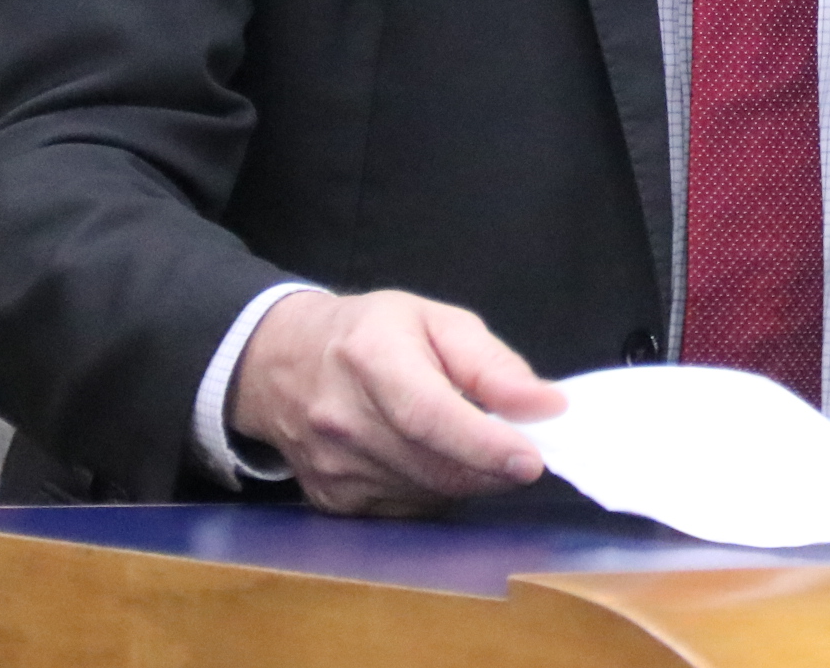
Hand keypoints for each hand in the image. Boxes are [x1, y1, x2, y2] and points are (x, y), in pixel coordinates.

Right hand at [229, 288, 565, 514]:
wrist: (283, 364)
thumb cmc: (372, 333)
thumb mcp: (436, 321)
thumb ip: (491, 363)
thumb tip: (545, 405)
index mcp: (369, 358)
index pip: (429, 415)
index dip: (484, 443)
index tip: (532, 460)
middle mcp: (342, 420)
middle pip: (435, 465)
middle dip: (492, 466)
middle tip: (522, 450)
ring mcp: (333, 469)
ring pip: (428, 494)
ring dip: (467, 477)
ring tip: (472, 443)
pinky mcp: (333, 502)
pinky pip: (409, 509)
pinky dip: (437, 490)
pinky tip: (433, 460)